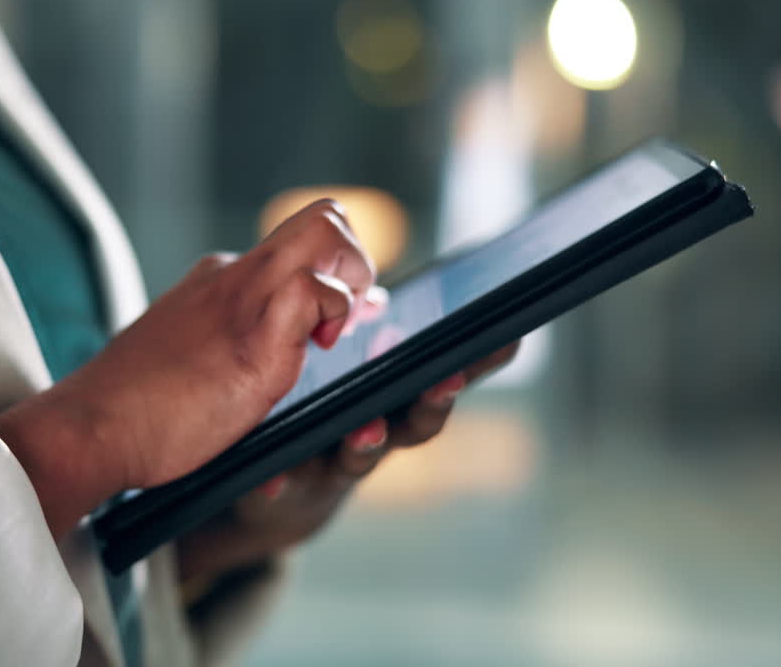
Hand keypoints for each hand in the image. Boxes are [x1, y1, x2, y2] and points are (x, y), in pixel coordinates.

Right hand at [0, 200, 375, 536]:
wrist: (93, 426)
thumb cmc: (132, 411)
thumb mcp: (180, 362)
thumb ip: (217, 349)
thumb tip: (254, 361)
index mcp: (214, 282)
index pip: (288, 249)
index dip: (329, 274)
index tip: (337, 317)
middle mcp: (232, 273)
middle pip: (320, 217)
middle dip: (354, 257)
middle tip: (351, 317)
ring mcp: (246, 293)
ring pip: (328, 227)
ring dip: (353, 277)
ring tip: (333, 335)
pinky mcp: (259, 326)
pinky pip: (323, 290)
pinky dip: (336, 316)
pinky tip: (315, 353)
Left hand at [174, 342, 519, 582]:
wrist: (271, 490)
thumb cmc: (327, 418)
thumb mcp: (358, 376)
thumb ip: (375, 338)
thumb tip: (384, 290)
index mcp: (392, 398)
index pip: (442, 374)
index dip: (479, 361)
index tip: (508, 338)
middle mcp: (373, 434)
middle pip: (414, 423)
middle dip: (433, 404)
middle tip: (446, 381)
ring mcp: (332, 464)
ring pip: (358, 458)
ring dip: (367, 444)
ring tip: (368, 430)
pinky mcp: (284, 488)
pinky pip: (282, 484)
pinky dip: (280, 483)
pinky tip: (272, 479)